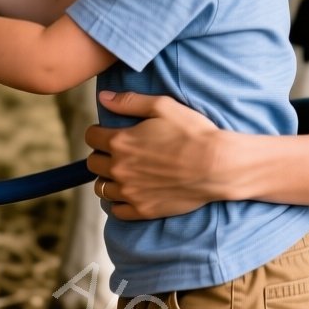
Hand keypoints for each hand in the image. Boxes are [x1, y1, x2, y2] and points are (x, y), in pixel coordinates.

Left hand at [84, 91, 227, 219]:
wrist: (217, 165)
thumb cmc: (192, 133)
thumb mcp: (162, 106)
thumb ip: (129, 102)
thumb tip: (103, 97)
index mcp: (120, 142)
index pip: (91, 137)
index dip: (99, 132)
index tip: (109, 133)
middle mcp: (119, 169)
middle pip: (92, 163)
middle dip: (102, 155)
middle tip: (118, 153)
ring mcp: (130, 192)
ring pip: (101, 188)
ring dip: (108, 179)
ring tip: (124, 173)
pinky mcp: (143, 210)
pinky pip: (117, 210)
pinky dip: (120, 202)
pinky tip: (131, 192)